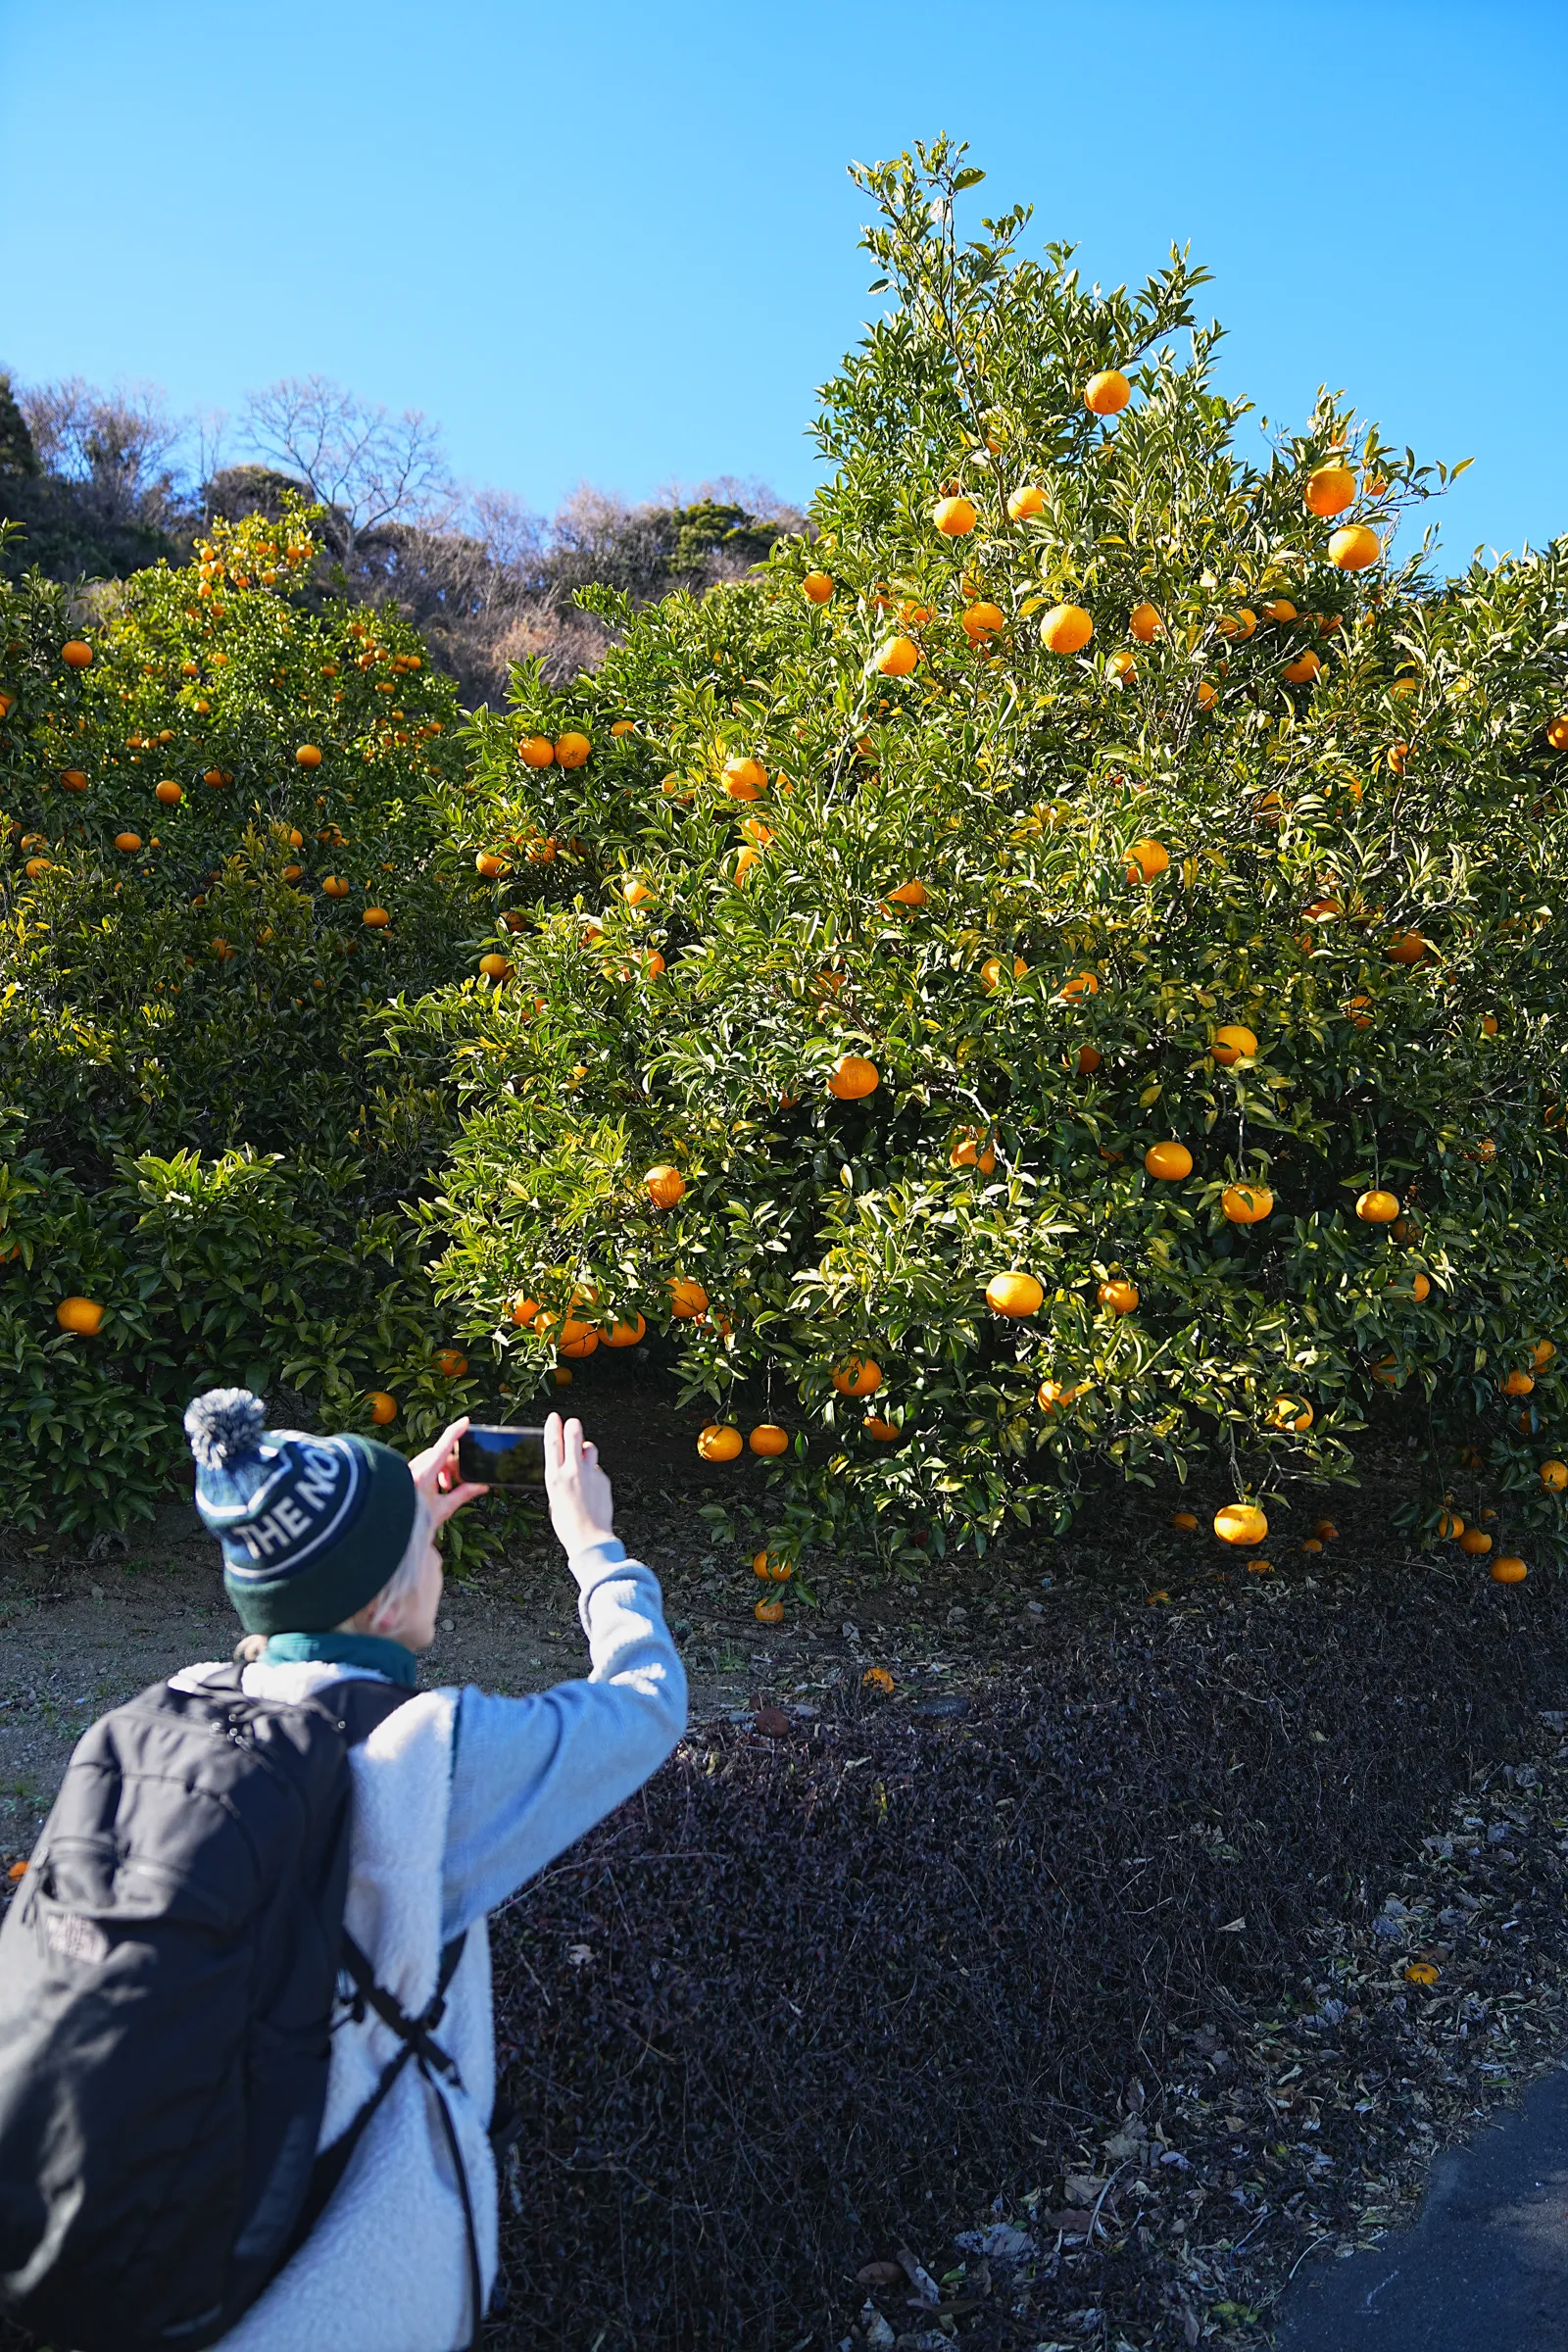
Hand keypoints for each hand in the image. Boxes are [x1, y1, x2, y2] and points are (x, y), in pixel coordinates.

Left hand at [407, 1415, 486, 1532]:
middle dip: (451, 1465)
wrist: (391, 1528)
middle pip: (439, 1454)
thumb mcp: (443, 1509)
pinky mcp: (404, 1475)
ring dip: (441, 1470)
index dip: (456, 1432)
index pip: (443, 1446)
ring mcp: (407, 1471)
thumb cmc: (414, 1522)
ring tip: (445, 1489)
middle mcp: (413, 1469)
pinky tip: (433, 1489)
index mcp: (424, 1476)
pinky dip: (431, 1472)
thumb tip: (480, 1486)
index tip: (466, 1422)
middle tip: (456, 1482)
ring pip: (430, 1460)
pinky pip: (421, 1466)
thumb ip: (463, 1494)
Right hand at [543, 1413, 614, 1555]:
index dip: (552, 1427)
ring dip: (585, 1448)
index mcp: (554, 1477)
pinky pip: (597, 1468)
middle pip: (573, 1436)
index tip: (554, 1418)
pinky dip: (593, 1472)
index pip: (552, 1443)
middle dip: (573, 1426)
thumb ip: (560, 1480)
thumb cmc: (568, 1523)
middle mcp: (572, 1471)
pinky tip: (591, 1487)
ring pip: (589, 1447)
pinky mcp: (603, 1479)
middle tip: (573, 1423)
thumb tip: (565, 1469)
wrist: (589, 1537)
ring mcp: (589, 1474)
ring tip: (582, 1456)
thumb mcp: (554, 1499)